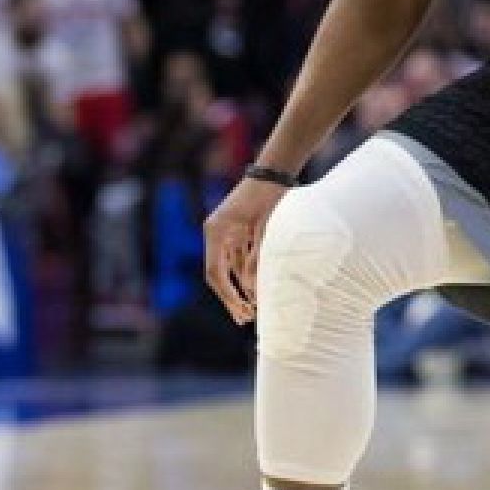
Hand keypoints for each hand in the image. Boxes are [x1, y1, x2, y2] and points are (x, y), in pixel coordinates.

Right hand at [203, 177, 289, 324]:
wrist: (275, 171)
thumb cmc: (270, 196)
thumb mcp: (266, 228)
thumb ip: (257, 257)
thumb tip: (252, 289)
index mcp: (216, 230)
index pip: (214, 271)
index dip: (227, 294)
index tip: (241, 309)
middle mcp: (216, 233)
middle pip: (218, 273)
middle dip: (231, 297)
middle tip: (245, 318)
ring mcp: (224, 233)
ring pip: (227, 269)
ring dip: (239, 288)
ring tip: (251, 310)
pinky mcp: (235, 233)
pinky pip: (236, 260)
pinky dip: (245, 275)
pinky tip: (255, 292)